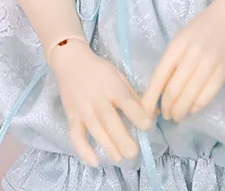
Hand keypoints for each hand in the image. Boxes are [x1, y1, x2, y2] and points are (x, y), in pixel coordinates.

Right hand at [49, 38, 153, 166]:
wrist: (71, 63)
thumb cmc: (100, 71)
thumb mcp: (119, 76)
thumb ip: (134, 96)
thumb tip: (153, 114)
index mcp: (112, 85)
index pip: (125, 100)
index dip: (136, 113)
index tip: (147, 126)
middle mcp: (97, 97)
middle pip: (109, 119)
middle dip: (122, 138)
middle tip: (133, 153)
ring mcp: (82, 108)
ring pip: (94, 129)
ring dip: (107, 146)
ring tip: (119, 158)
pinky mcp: (71, 116)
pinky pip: (75, 136)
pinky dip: (83, 150)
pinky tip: (94, 162)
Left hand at [140, 0, 224, 122]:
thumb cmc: (200, 27)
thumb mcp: (180, 39)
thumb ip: (170, 61)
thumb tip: (159, 90)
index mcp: (177, 45)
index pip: (159, 77)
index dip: (150, 98)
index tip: (145, 112)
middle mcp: (191, 55)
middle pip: (173, 90)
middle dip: (166, 108)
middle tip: (165, 115)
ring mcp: (208, 64)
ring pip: (189, 96)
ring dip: (180, 111)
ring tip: (176, 116)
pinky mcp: (223, 72)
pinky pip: (206, 96)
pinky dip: (196, 107)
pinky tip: (191, 109)